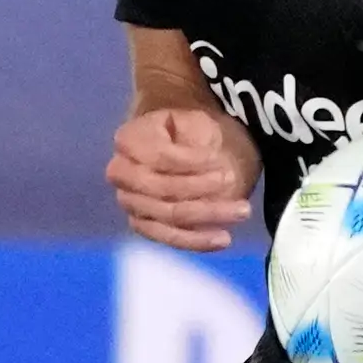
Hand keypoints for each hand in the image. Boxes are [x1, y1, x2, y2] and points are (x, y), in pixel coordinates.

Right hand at [107, 105, 257, 251]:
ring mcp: (129, 202)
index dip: (190, 161)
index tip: (218, 157)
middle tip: (231, 179)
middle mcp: (120, 173)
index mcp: (128, 140)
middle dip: (199, 188)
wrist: (176, 150)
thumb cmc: (185, 132)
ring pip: (168, 216)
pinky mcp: (142, 225)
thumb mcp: (193, 122)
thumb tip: (203, 159)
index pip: (158, 156)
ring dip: (208, 214)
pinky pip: (168, 238)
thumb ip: (194, 136)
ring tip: (242, 210)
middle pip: (160, 189)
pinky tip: (223, 238)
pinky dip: (197, 240)